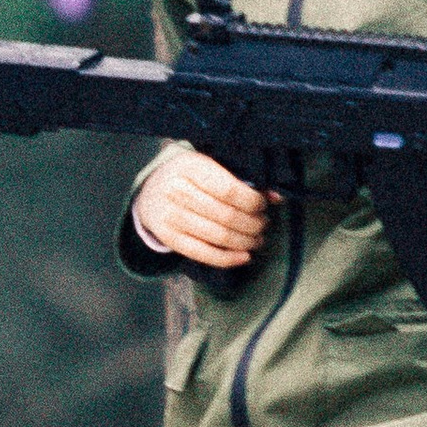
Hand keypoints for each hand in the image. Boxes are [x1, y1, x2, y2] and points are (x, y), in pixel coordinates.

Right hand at [134, 146, 272, 270]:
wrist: (150, 191)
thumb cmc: (189, 176)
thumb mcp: (210, 166)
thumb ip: (241, 179)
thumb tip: (276, 197)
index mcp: (191, 167)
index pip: (229, 191)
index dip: (253, 202)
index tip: (263, 205)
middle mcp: (177, 191)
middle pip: (227, 216)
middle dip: (253, 224)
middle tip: (263, 224)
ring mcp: (171, 216)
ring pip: (219, 236)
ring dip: (245, 242)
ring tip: (257, 239)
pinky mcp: (169, 238)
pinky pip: (204, 254)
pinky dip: (229, 259)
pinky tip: (244, 256)